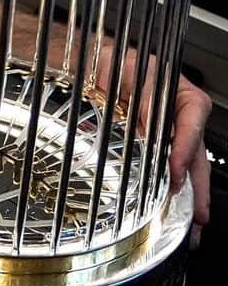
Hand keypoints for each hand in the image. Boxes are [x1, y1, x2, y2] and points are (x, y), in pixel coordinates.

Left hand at [94, 45, 211, 246]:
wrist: (88, 64)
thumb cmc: (109, 60)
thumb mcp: (124, 65)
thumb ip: (137, 87)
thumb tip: (144, 116)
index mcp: (177, 92)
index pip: (191, 119)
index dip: (185, 146)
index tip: (176, 169)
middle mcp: (177, 116)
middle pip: (196, 153)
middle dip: (197, 187)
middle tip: (198, 215)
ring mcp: (167, 133)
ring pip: (186, 167)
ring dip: (189, 196)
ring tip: (193, 225)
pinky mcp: (152, 146)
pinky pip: (166, 169)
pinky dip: (171, 191)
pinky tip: (172, 212)